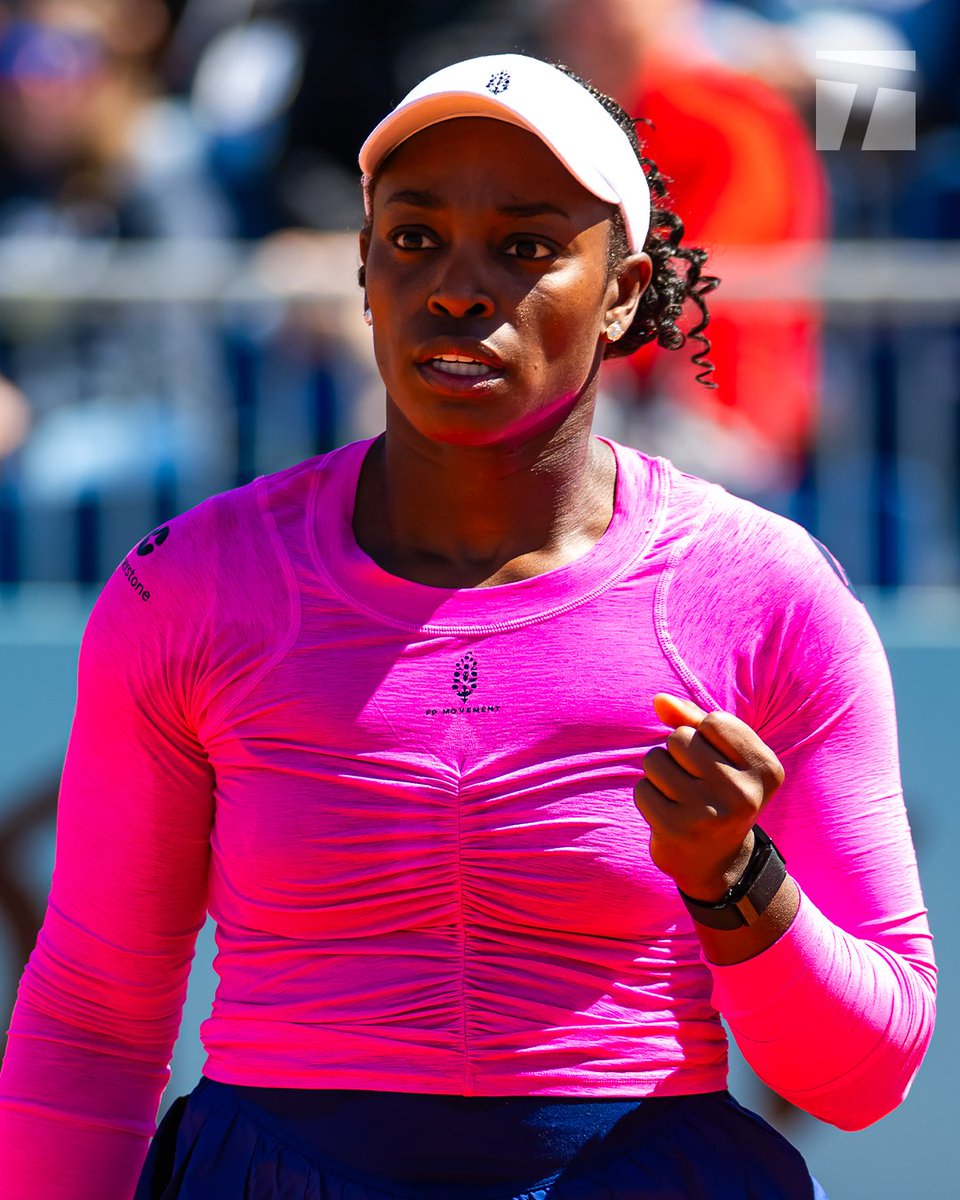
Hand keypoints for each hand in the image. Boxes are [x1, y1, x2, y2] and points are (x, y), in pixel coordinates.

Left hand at [634, 694, 784, 899]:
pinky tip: (668, 814)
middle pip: (679, 738)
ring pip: (655, 760)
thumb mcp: (721, 755)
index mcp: (766, 769)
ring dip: (659, 773)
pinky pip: (642, 789)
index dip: (702, 734)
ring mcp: (710, 814)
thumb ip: (693, 719)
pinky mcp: (677, 831)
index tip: (715, 761)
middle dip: (676, 753)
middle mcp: (744, 794)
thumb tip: (658, 700)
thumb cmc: (719, 793)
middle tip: (694, 781)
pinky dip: (648, 796)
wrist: (718, 863)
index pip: (714, 721)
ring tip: (679, 795)